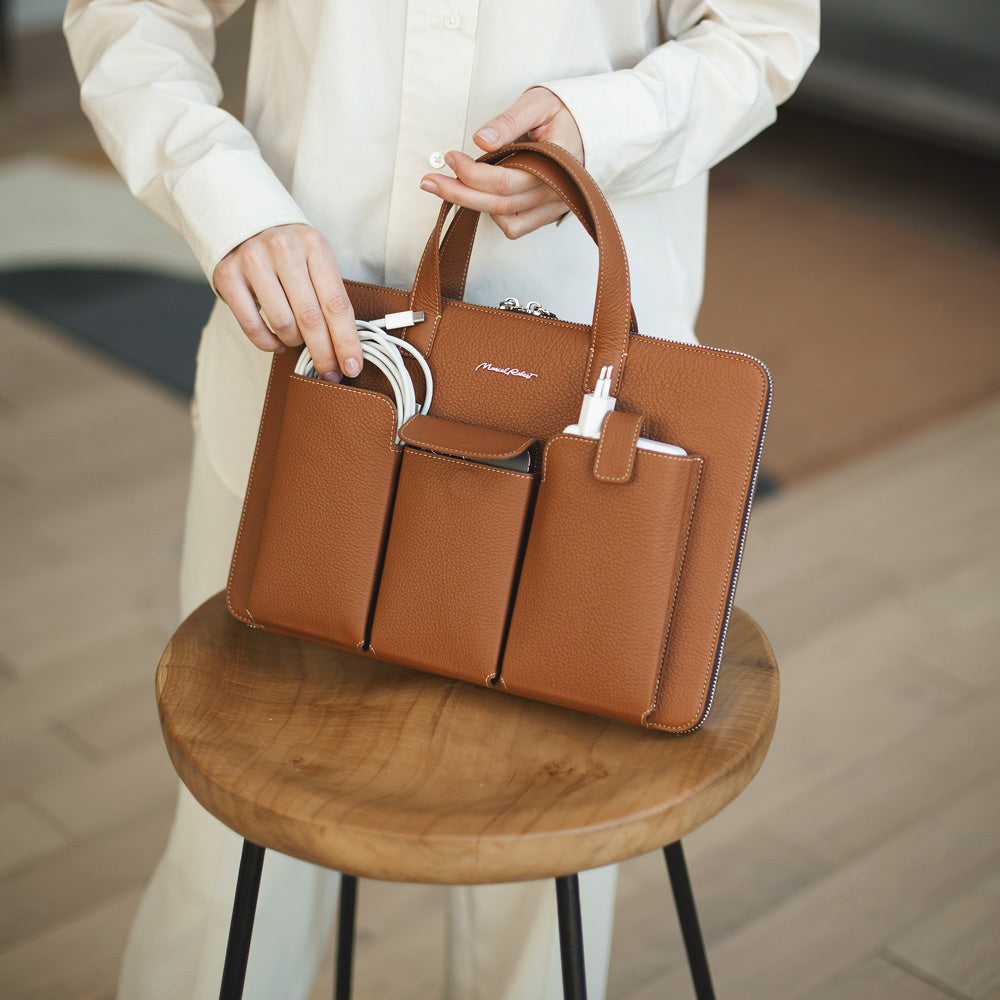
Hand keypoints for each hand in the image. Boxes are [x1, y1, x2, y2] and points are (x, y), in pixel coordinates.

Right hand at [212, 223, 360, 380]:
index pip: (336, 304)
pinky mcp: (228, 275)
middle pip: (310, 318)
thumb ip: (329, 293)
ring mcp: (253, 261)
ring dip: (294, 343)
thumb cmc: (289, 248)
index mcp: (314, 246)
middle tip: (329, 373)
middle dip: (323, 353)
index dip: (346, 341)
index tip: (353, 366)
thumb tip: (346, 345)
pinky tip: (277, 343)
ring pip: (282, 323)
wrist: (244, 218)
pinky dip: (268, 343)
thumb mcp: (315, 258)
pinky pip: (252, 324)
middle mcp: (284, 250)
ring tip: (298, 344)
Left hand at [420, 87, 582, 238]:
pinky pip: (516, 227)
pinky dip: (495, 216)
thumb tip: (481, 140)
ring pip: (505, 219)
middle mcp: (558, 191)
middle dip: (459, 193)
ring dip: (473, 206)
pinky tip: (483, 195)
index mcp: (558, 162)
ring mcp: (553, 206)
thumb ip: (510, 121)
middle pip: (500, 204)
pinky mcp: (548, 214)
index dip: (473, 174)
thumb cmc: (565, 114)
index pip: (507, 180)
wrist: (594, 129)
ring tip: (449, 187)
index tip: (451, 157)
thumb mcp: (538, 103)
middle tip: (429, 182)